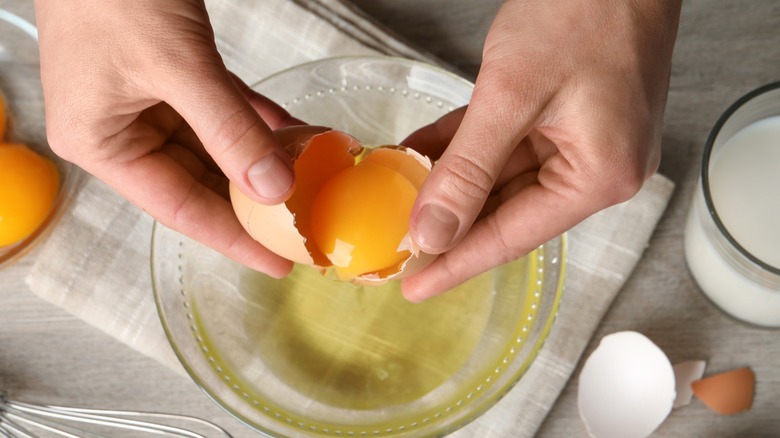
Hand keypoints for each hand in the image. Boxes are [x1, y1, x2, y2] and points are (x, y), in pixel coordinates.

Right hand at [34, 0, 298, 276]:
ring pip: (215, 147)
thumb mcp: (177, 67)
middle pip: (200, 182)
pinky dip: (255, 120)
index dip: (233, 238)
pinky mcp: (169, 76)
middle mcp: (121, 131)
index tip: (279, 262)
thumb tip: (273, 188)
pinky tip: (293, 134)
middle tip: (305, 226)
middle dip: (254, 201)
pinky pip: (221, 110)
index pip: (180, 209)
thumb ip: (228, 130)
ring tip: (312, 180)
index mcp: (103, 144)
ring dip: (262, 159)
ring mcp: (145, 103)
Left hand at [401, 0, 681, 300]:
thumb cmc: (585, 11)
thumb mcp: (512, 95)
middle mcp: (595, 168)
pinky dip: (463, 149)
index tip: (414, 285)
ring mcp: (580, 141)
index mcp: (598, 176)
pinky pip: (504, 144)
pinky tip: (421, 155)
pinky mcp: (564, 116)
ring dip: (450, 183)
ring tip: (398, 200)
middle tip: (397, 247)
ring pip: (500, 178)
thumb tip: (433, 231)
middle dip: (449, 224)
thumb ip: (468, 168)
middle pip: (507, 212)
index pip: (513, 236)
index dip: (457, 263)